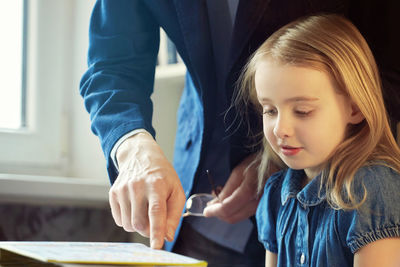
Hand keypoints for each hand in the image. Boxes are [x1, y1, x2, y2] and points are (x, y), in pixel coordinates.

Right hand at [109, 132, 185, 248]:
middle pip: (140, 223)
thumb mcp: (176, 190)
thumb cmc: (162, 176)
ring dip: (138, 226)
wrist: (140, 156)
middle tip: (155, 224)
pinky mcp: (113, 193)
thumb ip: (174, 214)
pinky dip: (128, 221)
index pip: (156, 212)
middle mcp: (137, 186)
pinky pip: (119, 220)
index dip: (156, 231)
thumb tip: (167, 236)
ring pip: (128, 224)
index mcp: (156, 185)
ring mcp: (123, 189)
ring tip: (145, 212)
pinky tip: (135, 208)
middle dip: (148, 231)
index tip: (157, 246)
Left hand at [203, 154, 260, 222]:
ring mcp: (261, 207)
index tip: (205, 211)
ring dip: (226, 211)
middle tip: (211, 203)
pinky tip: (231, 199)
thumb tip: (214, 203)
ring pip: (238, 217)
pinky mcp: (262, 208)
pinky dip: (235, 210)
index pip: (227, 209)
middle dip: (218, 213)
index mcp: (249, 192)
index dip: (214, 211)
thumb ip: (227, 189)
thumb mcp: (239, 171)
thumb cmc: (257, 164)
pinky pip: (244, 214)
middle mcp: (256, 203)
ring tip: (221, 197)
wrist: (278, 164)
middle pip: (232, 217)